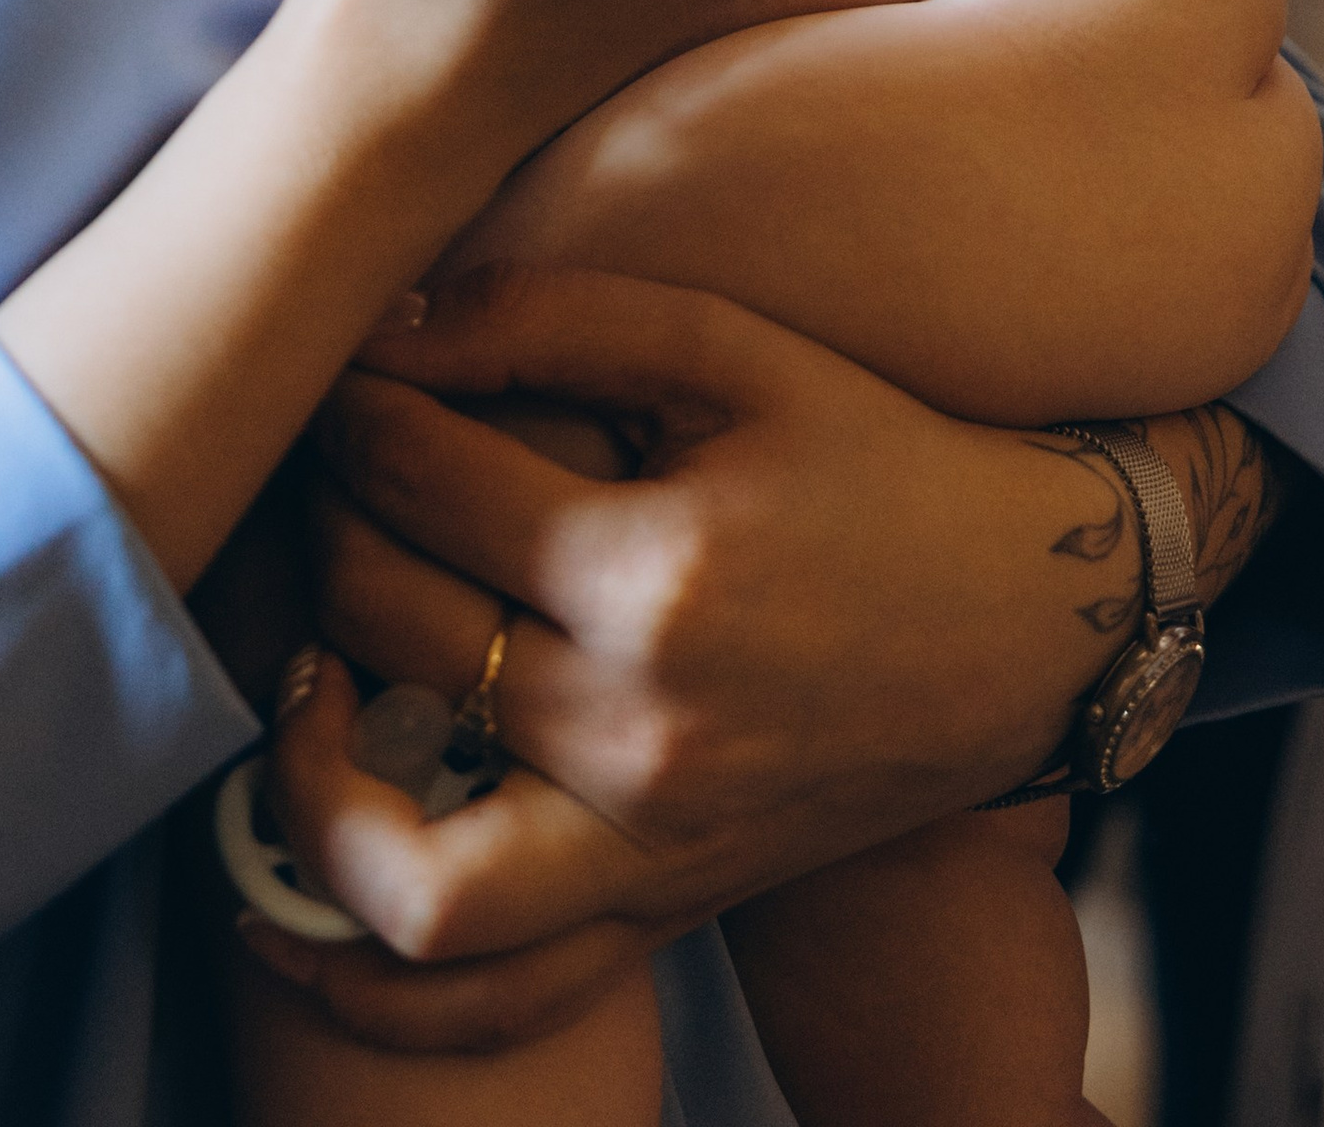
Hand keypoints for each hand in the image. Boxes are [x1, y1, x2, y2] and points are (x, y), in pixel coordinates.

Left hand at [239, 269, 1277, 1051]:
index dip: (354, 417)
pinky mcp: (665, 912)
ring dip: (307, 790)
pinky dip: (366, 982)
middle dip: (325, 531)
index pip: (420, 488)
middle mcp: (644, 735)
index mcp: (662, 576)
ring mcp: (652, 849)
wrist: (1031, 618)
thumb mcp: (734, 347)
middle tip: (321, 479)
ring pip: (409, 882)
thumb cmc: (878, 456)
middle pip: (393, 635)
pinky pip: (488, 1006)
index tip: (342, 382)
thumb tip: (390, 329)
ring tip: (301, 687)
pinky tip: (292, 903)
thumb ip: (553, 316)